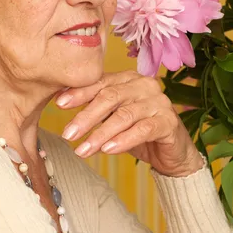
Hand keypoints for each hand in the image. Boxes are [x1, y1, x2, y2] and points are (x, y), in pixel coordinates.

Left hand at [56, 71, 203, 177]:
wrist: (173, 153)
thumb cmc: (139, 131)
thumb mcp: (113, 118)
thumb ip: (95, 109)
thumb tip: (61, 103)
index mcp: (129, 79)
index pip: (101, 82)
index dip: (79, 93)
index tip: (59, 104)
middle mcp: (145, 85)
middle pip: (110, 97)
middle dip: (86, 117)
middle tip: (68, 134)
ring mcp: (159, 102)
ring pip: (124, 116)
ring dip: (100, 134)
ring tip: (83, 150)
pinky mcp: (169, 121)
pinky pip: (142, 130)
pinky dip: (123, 140)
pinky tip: (108, 150)